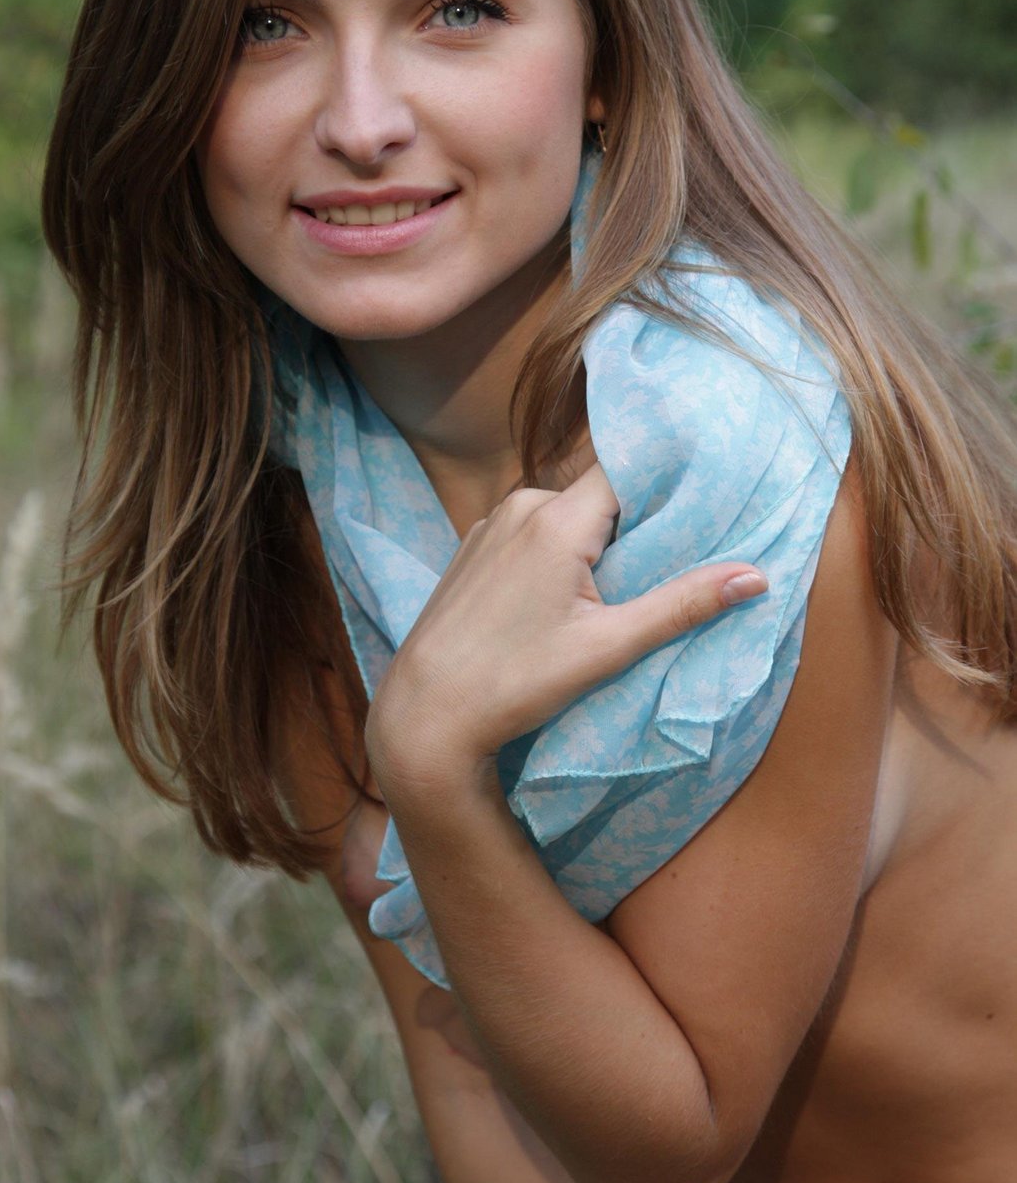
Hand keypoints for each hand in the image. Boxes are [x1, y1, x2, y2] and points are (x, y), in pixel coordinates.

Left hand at [366, 461, 766, 784]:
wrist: (426, 712)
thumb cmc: (517, 682)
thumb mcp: (609, 647)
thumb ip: (683, 605)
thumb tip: (755, 576)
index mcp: (557, 518)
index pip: (626, 470)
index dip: (665, 481)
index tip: (702, 497)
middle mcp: (521, 504)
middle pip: (598, 495)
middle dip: (633, 523)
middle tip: (668, 560)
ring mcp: (491, 525)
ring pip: (563, 514)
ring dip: (593, 541)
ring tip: (615, 588)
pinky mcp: (473, 548)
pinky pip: (530, 531)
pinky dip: (556, 552)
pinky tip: (563, 597)